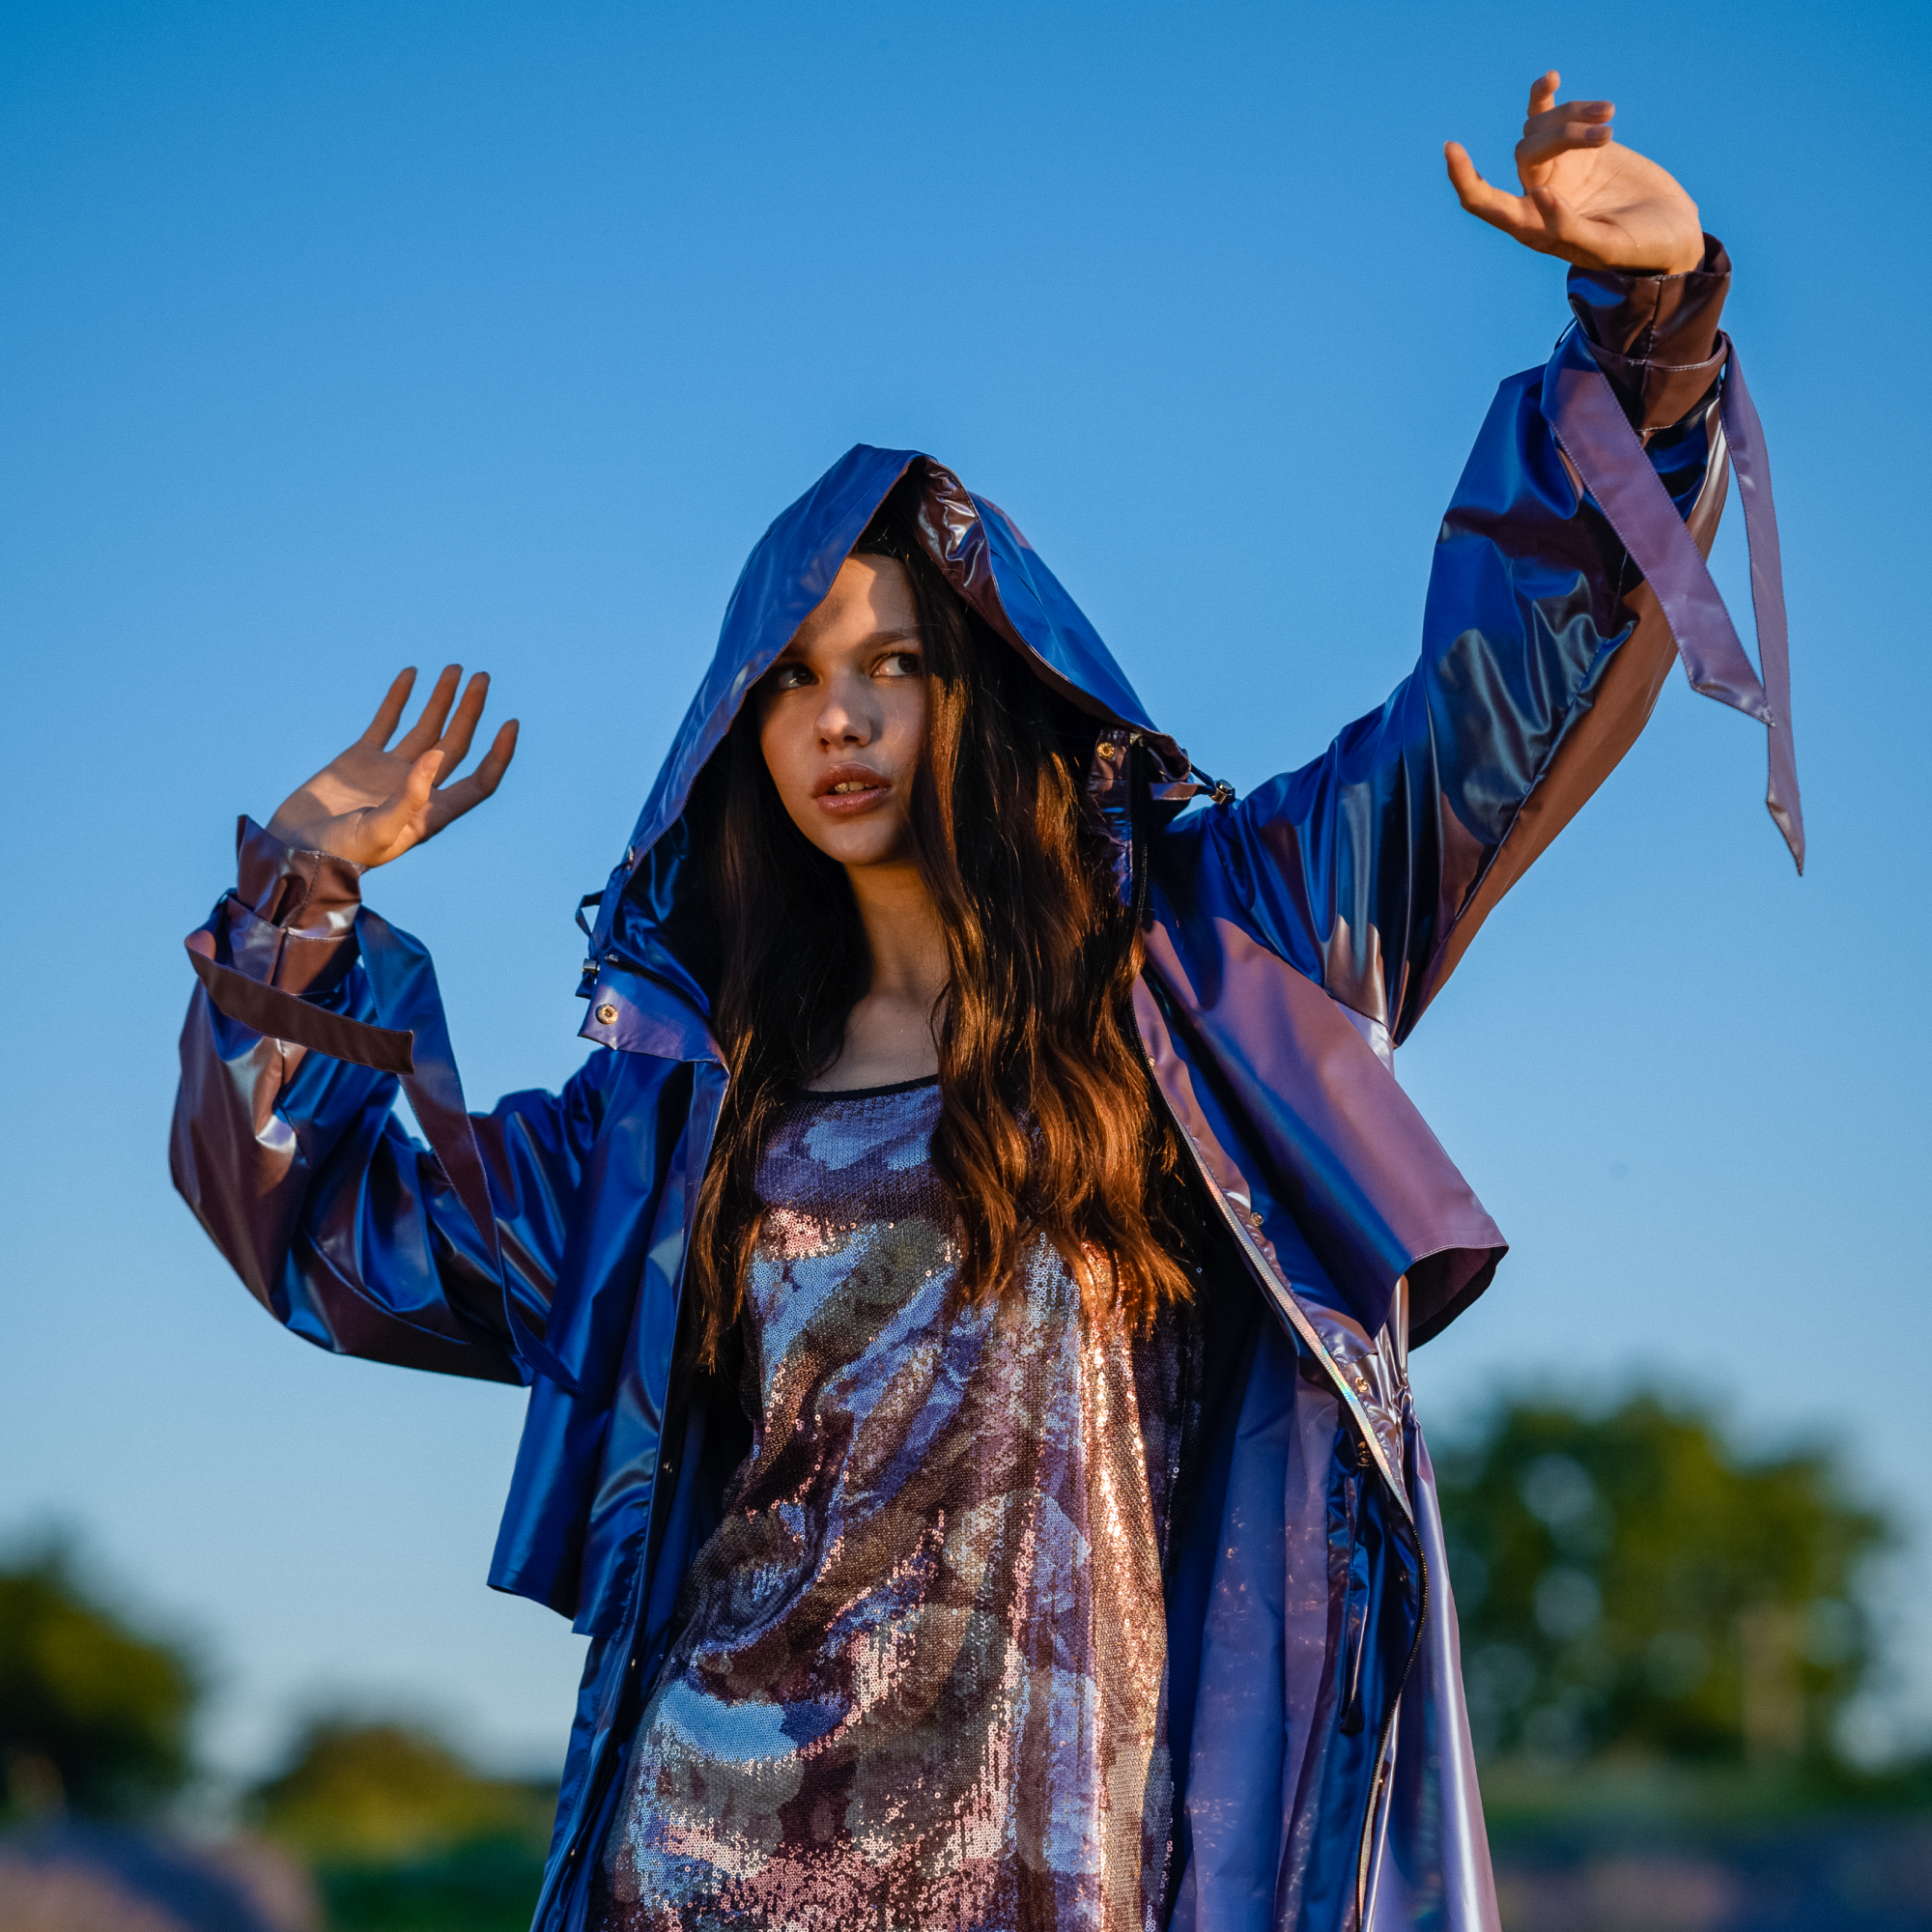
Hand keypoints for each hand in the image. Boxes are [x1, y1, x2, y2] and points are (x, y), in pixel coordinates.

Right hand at [266, 665, 518, 867]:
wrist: (293, 851)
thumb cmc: (339, 854)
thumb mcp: (379, 832)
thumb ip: (411, 798)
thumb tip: (438, 756)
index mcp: (431, 813)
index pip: (479, 782)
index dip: (498, 755)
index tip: (509, 723)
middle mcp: (417, 789)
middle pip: (455, 745)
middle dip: (470, 711)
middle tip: (482, 678)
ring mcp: (389, 771)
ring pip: (425, 728)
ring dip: (441, 700)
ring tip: (457, 669)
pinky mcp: (360, 758)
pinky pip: (386, 722)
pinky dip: (399, 699)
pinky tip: (413, 673)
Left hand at [1445, 71, 1703, 274]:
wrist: (1672, 230)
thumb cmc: (1638, 250)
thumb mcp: (1606, 247)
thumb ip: (1569, 229)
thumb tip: (1539, 196)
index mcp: (1533, 229)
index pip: (1485, 203)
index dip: (1465, 178)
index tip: (1452, 148)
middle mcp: (1537, 197)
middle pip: (1527, 153)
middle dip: (1562, 136)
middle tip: (1606, 136)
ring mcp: (1556, 169)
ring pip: (1541, 129)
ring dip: (1573, 116)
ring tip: (1610, 117)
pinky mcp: (1578, 147)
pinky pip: (1549, 115)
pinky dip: (1546, 97)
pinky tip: (1550, 79)